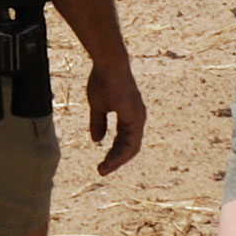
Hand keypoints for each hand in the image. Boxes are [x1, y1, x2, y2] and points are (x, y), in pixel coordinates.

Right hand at [80, 53, 147, 174]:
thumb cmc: (103, 80)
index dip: (113, 152)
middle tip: (101, 170)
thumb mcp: (98, 106)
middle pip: (129, 147)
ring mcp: (137, 118)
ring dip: (117, 160)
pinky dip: (121, 153)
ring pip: (131, 147)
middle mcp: (137, 118)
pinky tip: (111, 160)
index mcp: (129, 115)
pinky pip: (131, 142)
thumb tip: (97, 140)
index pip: (123, 140)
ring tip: (103, 170)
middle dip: (115, 160)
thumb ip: (99, 123)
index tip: (101, 163)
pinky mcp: (135, 117)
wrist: (109, 65)